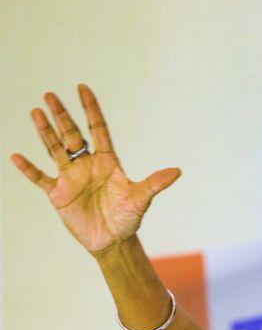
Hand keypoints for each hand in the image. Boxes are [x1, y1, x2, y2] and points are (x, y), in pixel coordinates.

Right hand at [10, 85, 180, 255]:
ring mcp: (70, 178)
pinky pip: (40, 178)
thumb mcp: (141, 199)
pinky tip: (16, 156)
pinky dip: (28, 169)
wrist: (113, 241)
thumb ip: (155, 184)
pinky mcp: (58, 194)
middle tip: (50, 94)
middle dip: (62, 115)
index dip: (91, 109)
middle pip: (72, 134)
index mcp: (107, 161)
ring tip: (35, 112)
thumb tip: (177, 171)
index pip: (98, 129)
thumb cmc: (128, 218)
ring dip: (45, 132)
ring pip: (54, 149)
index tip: (82, 88)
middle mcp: (87, 165)